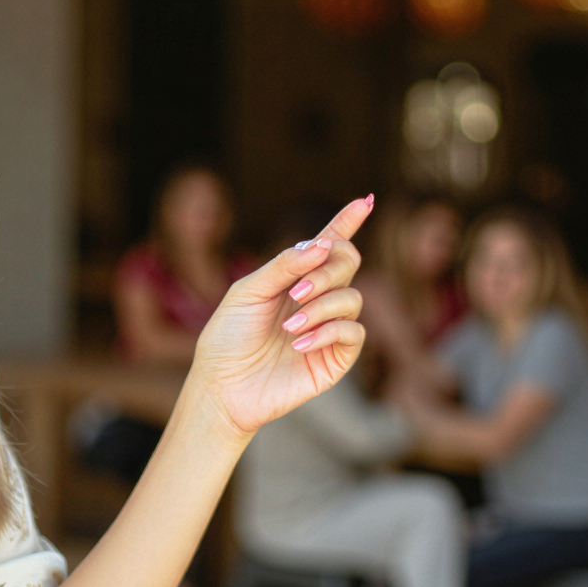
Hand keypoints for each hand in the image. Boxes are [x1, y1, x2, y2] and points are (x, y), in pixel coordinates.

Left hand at [186, 195, 372, 436]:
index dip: (347, 222)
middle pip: (347, 264)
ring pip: (352, 298)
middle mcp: (317, 299)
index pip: (328, 245)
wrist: (222, 386)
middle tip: (297, 291)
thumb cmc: (228, 338)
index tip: (365, 200)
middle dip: (327, 271)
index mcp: (294, 278)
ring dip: (321, 307)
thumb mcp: (247, 292)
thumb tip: (322, 244)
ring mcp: (329, 327)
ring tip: (290, 326)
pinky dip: (329, 332)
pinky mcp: (337, 358)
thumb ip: (283, 266)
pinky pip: (353, 333)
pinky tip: (300, 343)